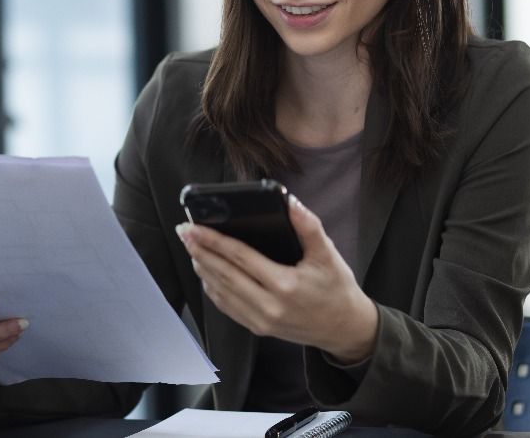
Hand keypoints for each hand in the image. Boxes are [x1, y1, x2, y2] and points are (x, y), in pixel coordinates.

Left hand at [177, 195, 376, 362]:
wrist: (345, 329)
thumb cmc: (337, 288)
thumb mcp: (328, 254)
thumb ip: (308, 226)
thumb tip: (289, 201)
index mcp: (285, 285)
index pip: (240, 257)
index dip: (213, 240)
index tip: (194, 226)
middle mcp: (269, 306)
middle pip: (223, 274)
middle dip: (200, 250)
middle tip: (184, 231)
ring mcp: (261, 320)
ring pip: (221, 292)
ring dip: (203, 267)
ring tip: (191, 247)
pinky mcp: (258, 328)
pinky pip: (227, 307)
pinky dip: (212, 288)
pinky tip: (206, 272)